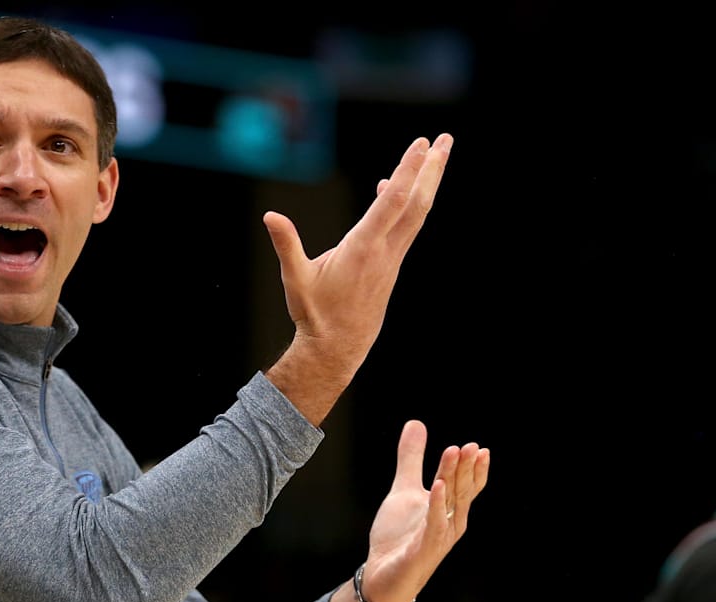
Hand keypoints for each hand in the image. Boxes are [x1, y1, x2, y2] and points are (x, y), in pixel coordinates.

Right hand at [260, 134, 452, 422]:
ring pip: (417, 213)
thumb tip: (270, 216)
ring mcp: (392, 258)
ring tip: (438, 155)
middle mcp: (384, 251)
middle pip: (417, 203)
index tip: (422, 144)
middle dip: (432, 170)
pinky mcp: (390, 264)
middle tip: (445, 139)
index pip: (393, 203)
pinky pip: (405, 226)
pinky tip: (389, 188)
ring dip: (428, 183)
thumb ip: (286, 245)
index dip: (407, 171)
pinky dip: (406, 202)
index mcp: (363, 249)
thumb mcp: (296, 279)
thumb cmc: (316, 314)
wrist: (338, 347)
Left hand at [359, 419, 488, 601]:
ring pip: (451, 504)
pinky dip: (437, 505)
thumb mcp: (404, 490)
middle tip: (471, 446)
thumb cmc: (399, 537)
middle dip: (466, 468)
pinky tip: (437, 487)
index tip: (477, 447)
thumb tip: (416, 424)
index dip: (473, 468)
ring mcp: (439, 537)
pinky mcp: (424, 549)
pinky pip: (434, 525)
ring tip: (455, 454)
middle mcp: (450, 523)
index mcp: (449, 510)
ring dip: (454, 478)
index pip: (467, 486)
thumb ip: (411, 459)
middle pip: (461, 491)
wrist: (381, 575)